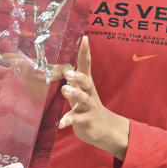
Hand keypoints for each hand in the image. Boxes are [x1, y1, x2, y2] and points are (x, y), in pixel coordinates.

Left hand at [58, 37, 129, 159]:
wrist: (104, 128)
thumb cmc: (87, 105)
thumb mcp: (81, 90)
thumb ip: (73, 80)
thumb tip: (62, 66)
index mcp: (86, 83)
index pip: (86, 65)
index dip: (85, 52)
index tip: (84, 39)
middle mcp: (89, 93)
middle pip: (87, 82)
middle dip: (79, 77)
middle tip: (69, 73)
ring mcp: (89, 106)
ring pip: (83, 99)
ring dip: (75, 94)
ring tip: (65, 90)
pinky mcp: (87, 120)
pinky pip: (78, 119)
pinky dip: (69, 120)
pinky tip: (61, 123)